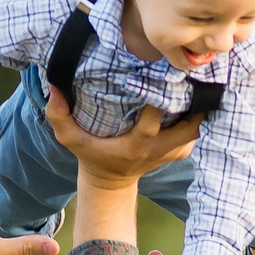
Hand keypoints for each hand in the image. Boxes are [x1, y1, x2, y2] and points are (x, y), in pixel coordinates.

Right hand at [44, 86, 199, 190]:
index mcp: (136, 145)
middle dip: (193, 102)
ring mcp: (171, 153)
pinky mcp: (178, 153)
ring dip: (200, 108)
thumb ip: (58, 114)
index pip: (153, 119)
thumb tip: (54, 86)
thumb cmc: (90, 154)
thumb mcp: (69, 138)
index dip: (159, 97)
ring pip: (197, 129)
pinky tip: (195, 97)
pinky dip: (198, 116)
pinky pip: (196, 132)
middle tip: (190, 74)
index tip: (161, 73)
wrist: (110, 181)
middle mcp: (158, 150)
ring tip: (198, 82)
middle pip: (188, 126)